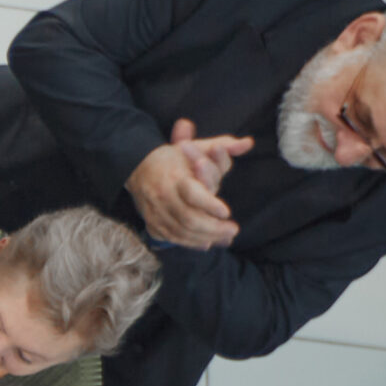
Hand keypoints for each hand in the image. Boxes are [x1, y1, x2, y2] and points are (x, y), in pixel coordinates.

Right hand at [123, 118, 253, 248]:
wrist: (138, 167)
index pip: (192, 194)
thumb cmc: (174, 157)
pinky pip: (171, 238)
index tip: (226, 212)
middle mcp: (163, 195)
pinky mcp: (151, 222)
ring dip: (206, 237)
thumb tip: (248, 143)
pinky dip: (190, 242)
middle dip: (214, 227)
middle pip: (189, 218)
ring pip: (181, 232)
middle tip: (233, 229)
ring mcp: (155, 211)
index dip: (210, 205)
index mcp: (175, 176)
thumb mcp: (198, 147)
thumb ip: (224, 145)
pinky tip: (206, 242)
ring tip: (225, 236)